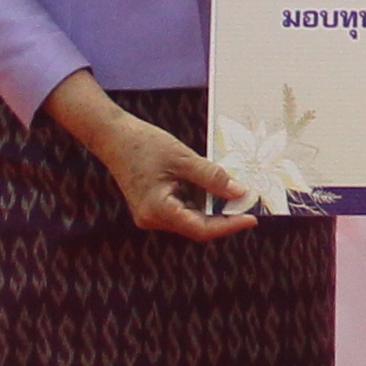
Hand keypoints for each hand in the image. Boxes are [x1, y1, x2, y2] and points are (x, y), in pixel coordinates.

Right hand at [51, 75, 256, 237]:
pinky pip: (183, 208)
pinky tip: (212, 184)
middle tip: (248, 200)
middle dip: (224, 215)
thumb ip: (212, 178)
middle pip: (197, 226)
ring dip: (212, 205)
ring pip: (192, 217)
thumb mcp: (183, 158)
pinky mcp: (154, 206)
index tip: (252, 218)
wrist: (113, 136)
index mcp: (158, 211)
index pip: (201, 229)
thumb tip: (240, 193)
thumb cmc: (144, 144)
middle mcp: (153, 219)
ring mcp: (152, 215)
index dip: (229, 226)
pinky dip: (200, 199)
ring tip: (233, 188)